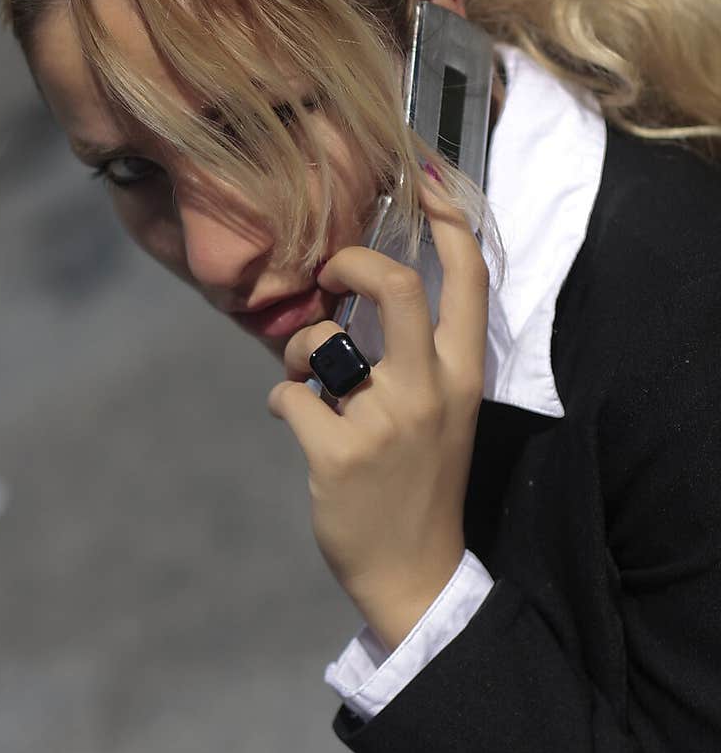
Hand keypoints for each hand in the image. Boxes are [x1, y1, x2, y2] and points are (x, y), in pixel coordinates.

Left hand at [266, 169, 488, 650]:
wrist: (417, 573)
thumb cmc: (421, 481)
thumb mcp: (442, 412)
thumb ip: (414, 356)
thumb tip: (357, 294)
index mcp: (464, 375)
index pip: (469, 279)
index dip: (447, 219)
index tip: (423, 179)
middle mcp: (431, 390)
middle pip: (393, 286)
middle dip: (348, 262)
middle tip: (330, 275)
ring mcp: (386, 422)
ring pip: (320, 340)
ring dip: (299, 349)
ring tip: (306, 377)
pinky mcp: (339, 454)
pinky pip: (287, 395)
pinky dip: (283, 402)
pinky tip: (300, 425)